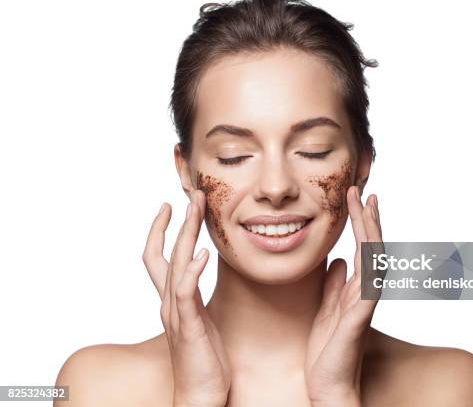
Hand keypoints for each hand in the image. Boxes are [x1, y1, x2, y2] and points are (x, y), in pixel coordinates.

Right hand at [142, 190, 230, 406]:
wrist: (201, 392)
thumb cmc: (204, 358)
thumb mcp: (201, 319)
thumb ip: (195, 295)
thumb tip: (201, 272)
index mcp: (173, 299)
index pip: (160, 257)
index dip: (162, 230)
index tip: (172, 205)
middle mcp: (169, 302)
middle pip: (166, 253)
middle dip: (178, 221)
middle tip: (191, 193)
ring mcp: (175, 313)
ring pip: (174, 265)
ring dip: (185, 234)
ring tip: (195, 209)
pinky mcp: (187, 325)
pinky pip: (186, 293)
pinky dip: (190, 271)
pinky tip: (201, 254)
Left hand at [305, 186, 382, 406]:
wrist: (328, 384)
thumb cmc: (328, 350)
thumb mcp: (326, 309)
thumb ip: (334, 285)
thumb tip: (338, 260)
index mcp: (355, 288)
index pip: (360, 247)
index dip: (359, 221)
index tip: (354, 196)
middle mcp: (364, 291)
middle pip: (369, 245)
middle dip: (366, 216)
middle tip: (361, 188)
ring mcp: (365, 301)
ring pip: (372, 256)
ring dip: (370, 228)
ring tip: (366, 202)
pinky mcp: (360, 314)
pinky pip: (368, 281)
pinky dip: (370, 259)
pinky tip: (368, 241)